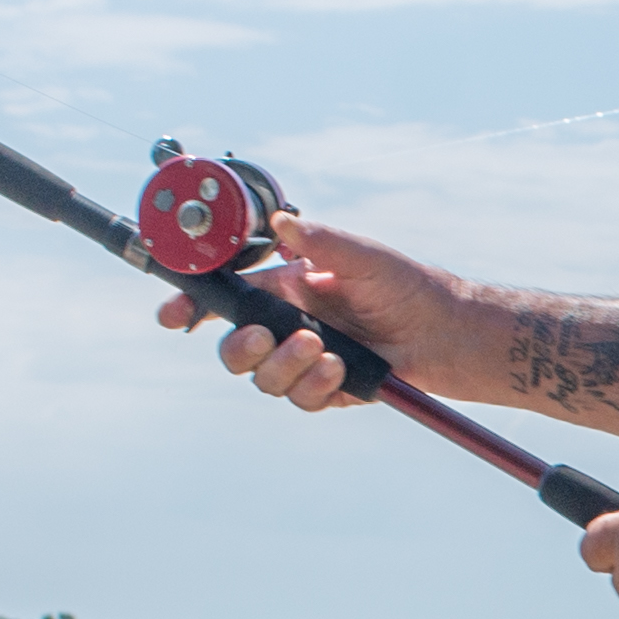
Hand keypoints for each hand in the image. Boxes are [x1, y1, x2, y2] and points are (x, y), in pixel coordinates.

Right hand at [155, 215, 408, 411]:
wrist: (445, 332)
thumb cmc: (406, 286)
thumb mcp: (362, 255)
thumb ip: (319, 241)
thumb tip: (282, 221)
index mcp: (286, 288)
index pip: (227, 298)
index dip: (192, 307)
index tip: (174, 315)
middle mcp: (289, 325)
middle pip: (234, 347)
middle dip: (238, 346)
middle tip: (261, 337)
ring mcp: (305, 360)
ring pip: (263, 377)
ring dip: (283, 365)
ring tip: (320, 348)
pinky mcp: (326, 388)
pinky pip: (301, 397)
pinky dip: (315, 384)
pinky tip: (339, 368)